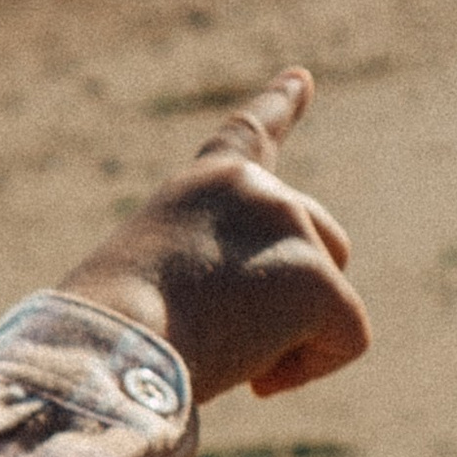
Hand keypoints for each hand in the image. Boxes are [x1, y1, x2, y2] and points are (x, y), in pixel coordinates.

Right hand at [61, 67, 368, 404]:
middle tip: (224, 338)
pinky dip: (307, 371)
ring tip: (221, 350)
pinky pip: (346, 341)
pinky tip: (254, 379)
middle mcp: (256, 188)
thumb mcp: (154, 282)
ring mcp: (291, 224)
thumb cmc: (111, 335)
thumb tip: (256, 337)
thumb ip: (212, 276)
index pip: (250, 133)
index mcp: (202, 185)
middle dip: (296, 301)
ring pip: (333, 301)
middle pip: (323, 246)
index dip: (280, 103)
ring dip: (292, 339)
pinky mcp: (317, 276)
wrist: (111, 348)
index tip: (302, 78)